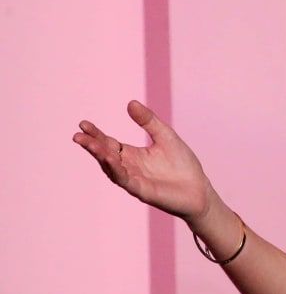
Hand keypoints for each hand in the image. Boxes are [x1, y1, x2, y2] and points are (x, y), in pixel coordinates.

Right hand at [73, 99, 213, 222]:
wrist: (199, 189)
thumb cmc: (182, 164)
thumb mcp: (165, 136)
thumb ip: (148, 121)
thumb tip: (130, 103)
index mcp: (132, 155)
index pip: (109, 143)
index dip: (96, 134)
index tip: (83, 124)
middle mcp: (128, 167)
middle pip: (105, 155)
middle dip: (92, 145)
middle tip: (78, 135)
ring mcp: (133, 180)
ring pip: (111, 168)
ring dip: (101, 157)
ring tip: (91, 144)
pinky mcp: (142, 191)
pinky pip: (125, 180)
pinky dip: (117, 170)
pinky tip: (111, 159)